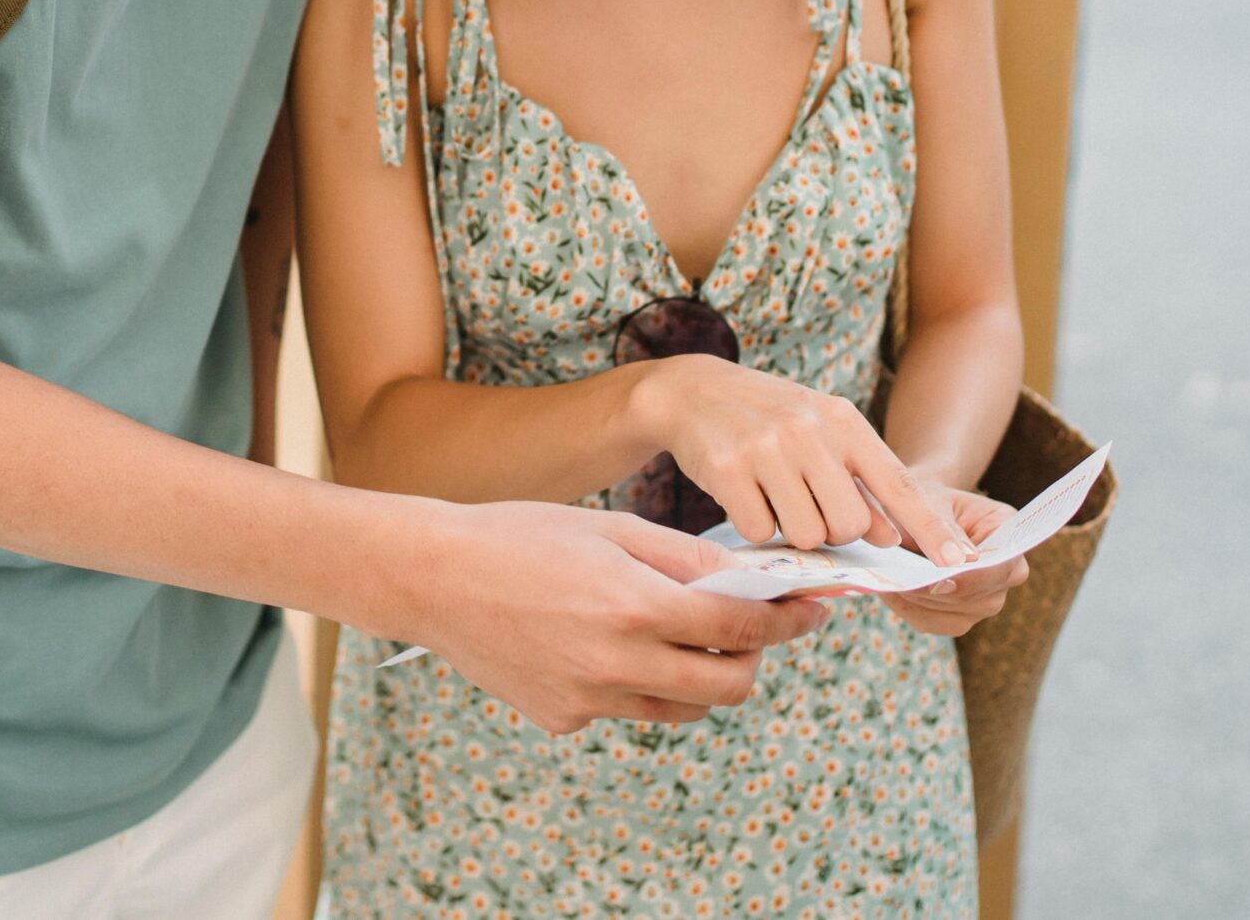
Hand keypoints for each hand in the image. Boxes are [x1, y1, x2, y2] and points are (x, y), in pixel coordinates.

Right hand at [387, 500, 833, 734]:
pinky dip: (636, 683)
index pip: (742, 626)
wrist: (434, 577)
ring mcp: (589, 700)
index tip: (815, 610)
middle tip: (757, 629)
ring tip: (678, 633)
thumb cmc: (522, 536)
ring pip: (681, 708)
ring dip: (699, 676)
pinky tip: (601, 642)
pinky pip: (625, 710)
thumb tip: (752, 578)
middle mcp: (618, 664)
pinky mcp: (562, 719)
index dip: (790, 619)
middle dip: (755, 659)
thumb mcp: (611, 530)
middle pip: (728, 687)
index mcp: (636, 606)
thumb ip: (685, 559)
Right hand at [634, 355, 978, 562]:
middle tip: (809, 508)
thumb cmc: (769, 420)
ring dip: (792, 532)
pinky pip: (759, 531)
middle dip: (834, 533)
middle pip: (850, 525)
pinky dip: (755, 526)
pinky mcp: (727, 468)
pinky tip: (745, 496)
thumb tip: (892, 538)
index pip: (899, 485)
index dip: (930, 530)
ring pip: (806, 535)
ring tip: (774, 497)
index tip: (961, 563)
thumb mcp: (823, 436)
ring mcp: (767, 448)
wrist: (693, 392)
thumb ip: (860, 483)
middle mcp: (810, 430)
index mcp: (844, 421)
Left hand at [879, 484, 1028, 637]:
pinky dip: (906, 607)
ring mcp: (986, 601)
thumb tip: (958, 562)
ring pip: (952, 616)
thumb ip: (942, 528)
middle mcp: (1008, 574)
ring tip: (887, 576)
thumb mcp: (929, 501)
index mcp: (1010, 536)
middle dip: (934, 590)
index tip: (937, 579)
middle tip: (895, 576)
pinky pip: (930, 622)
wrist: (915, 511)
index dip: (970, 578)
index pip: (1001, 566)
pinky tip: (888, 587)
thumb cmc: (925, 500)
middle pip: (977, 598)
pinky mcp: (958, 618)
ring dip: (916, 599)